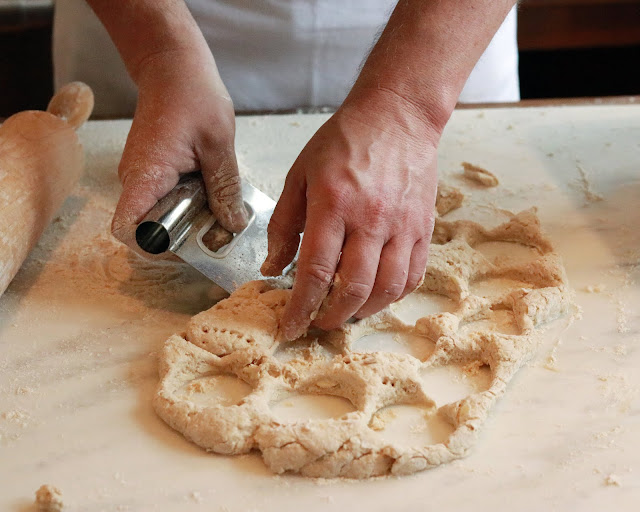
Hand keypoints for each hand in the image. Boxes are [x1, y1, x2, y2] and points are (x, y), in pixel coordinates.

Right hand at [111, 49, 246, 244]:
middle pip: (149, 227)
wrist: (172, 66)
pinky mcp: (154, 172)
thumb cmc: (192, 94)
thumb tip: (233, 224)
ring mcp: (143, 177)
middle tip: (217, 231)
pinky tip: (212, 195)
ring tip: (218, 211)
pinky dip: (189, 204)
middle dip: (182, 236)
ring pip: (160, 215)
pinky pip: (167, 199)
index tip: (186, 244)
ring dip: (188, 220)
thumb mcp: (219, 144)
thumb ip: (225, 188)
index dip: (152, 246)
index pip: (128, 229)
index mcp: (146, 175)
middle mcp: (137, 180)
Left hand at [262, 91, 439, 339]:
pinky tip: (378, 294)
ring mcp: (402, 225)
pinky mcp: (424, 227)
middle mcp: (371, 219)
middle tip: (319, 321)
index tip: (292, 326)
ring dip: (364, 311)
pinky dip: (394, 294)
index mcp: (334, 205)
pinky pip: (414, 274)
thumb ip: (284, 224)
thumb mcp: (300, 174)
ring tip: (347, 312)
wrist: (398, 116)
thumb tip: (273, 267)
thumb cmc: (344, 141)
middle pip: (354, 287)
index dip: (302, 306)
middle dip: (333, 316)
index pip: (316, 270)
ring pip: (388, 288)